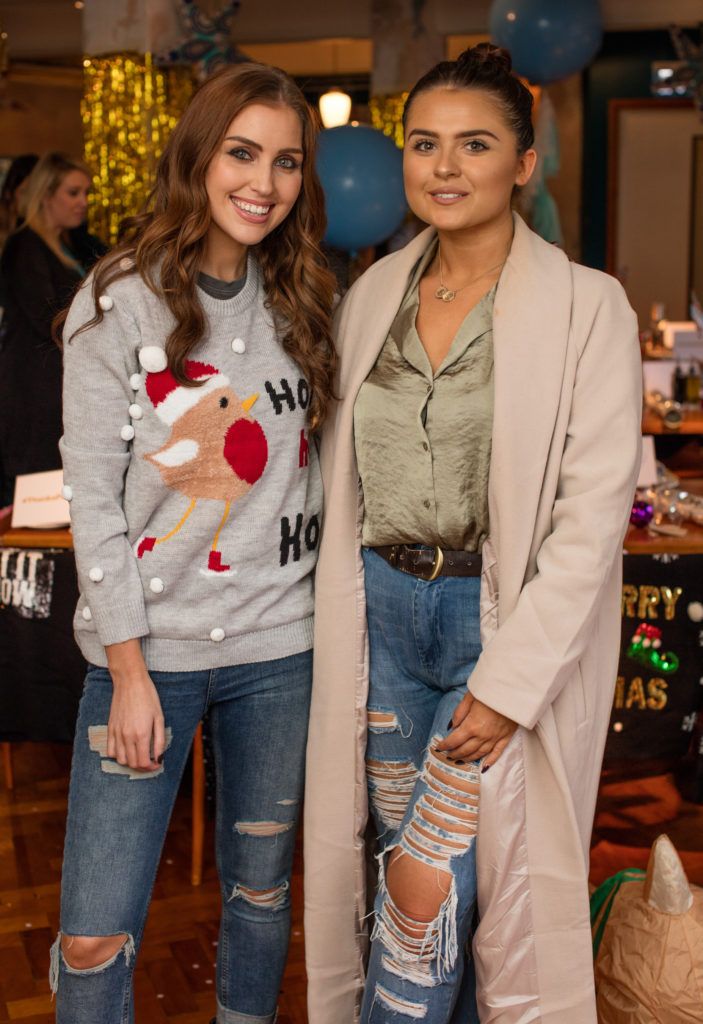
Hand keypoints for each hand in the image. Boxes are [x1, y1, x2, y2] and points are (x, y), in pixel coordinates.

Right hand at [106, 640, 164, 771]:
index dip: (151, 767)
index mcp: (141, 734)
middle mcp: (127, 736)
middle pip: (132, 763)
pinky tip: (126, 749)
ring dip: (130, 762)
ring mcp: (116, 733)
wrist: (130, 682)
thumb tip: (159, 757)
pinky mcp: (110, 728)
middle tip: (150, 761)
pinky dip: (117, 755)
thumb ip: (160, 740)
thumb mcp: (159, 718)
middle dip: (142, 766)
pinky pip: (110, 750)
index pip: (143, 762)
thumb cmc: (148, 697)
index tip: (157, 764)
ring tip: (139, 756)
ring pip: (120, 760)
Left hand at [437, 692, 516, 768]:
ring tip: (459, 760)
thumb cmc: (489, 690)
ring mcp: (495, 738)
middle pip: (465, 750)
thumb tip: (451, 727)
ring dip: (468, 759)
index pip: (454, 740)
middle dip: (454, 754)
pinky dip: (490, 761)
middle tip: (448, 755)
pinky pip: (497, 753)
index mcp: (472, 725)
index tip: (439, 748)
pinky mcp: (506, 737)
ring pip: (479, 754)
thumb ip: (459, 713)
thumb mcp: (469, 697)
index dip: (445, 745)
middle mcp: (482, 735)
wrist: (513, 690)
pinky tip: (483, 767)